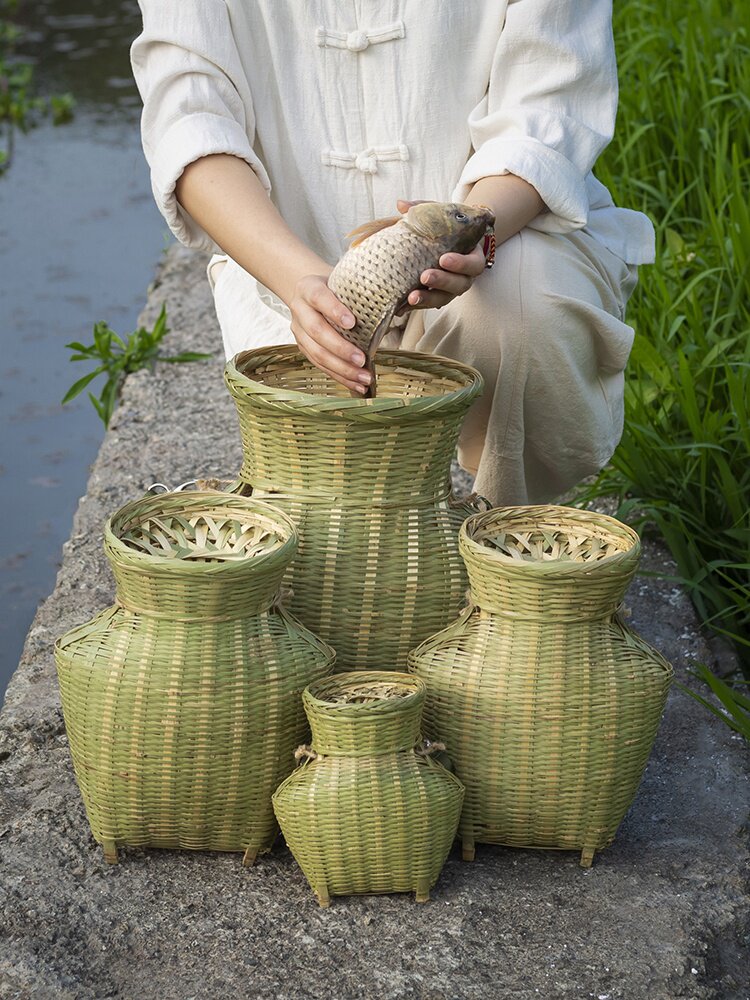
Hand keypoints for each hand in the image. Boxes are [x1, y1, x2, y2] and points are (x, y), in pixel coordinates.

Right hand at [289, 274, 371, 393]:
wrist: (309, 293)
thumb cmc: (333, 288)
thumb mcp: (342, 282)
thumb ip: (360, 293)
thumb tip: (394, 307)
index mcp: (309, 288)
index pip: (319, 298)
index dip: (334, 311)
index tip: (352, 323)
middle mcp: (300, 310)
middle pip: (317, 331)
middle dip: (340, 348)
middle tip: (362, 359)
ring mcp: (299, 331)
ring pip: (317, 353)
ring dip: (342, 368)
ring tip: (363, 377)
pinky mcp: (304, 348)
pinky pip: (320, 365)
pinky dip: (340, 376)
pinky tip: (356, 385)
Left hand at [397, 199, 486, 310]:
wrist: (443, 245)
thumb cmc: (445, 229)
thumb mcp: (438, 217)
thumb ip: (423, 209)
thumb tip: (401, 204)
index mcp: (471, 257)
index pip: (473, 264)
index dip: (460, 263)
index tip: (443, 258)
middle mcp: (464, 277)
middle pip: (459, 285)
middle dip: (442, 282)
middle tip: (425, 276)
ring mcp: (450, 290)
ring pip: (443, 299)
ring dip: (428, 299)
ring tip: (411, 297)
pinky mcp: (435, 298)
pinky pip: (427, 305)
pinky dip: (414, 306)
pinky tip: (400, 308)